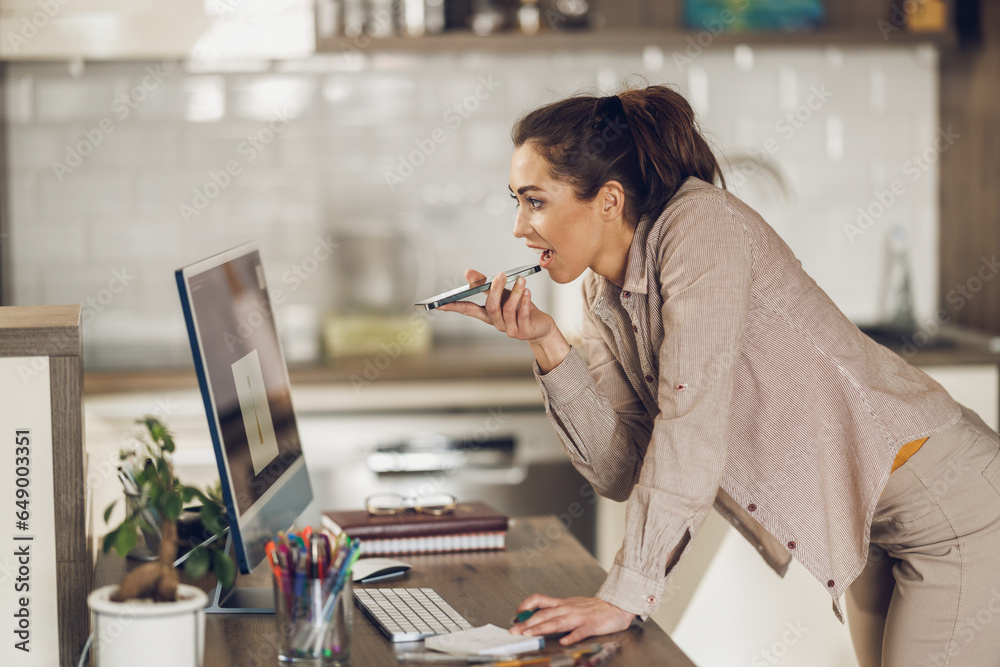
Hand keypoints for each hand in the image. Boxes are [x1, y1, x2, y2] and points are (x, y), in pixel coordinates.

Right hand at [437, 269, 555, 343]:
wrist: (540, 326)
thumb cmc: (519, 308)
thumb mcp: (503, 294)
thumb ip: (485, 284)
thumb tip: (467, 272)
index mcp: (488, 315)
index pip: (468, 310)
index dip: (455, 307)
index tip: (441, 303)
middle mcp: (496, 323)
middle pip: (491, 307)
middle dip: (495, 289)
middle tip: (501, 274)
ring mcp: (509, 329)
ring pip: (508, 309)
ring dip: (515, 293)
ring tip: (522, 280)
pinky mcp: (523, 332)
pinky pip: (522, 315)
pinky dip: (526, 302)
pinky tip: (528, 291)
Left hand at [509, 594, 633, 645]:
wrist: (617, 606)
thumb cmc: (594, 607)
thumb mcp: (572, 604)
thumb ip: (556, 610)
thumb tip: (537, 617)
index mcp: (563, 603)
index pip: (540, 601)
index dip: (526, 606)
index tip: (515, 614)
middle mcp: (568, 608)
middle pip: (544, 614)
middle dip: (528, 623)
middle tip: (515, 631)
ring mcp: (579, 616)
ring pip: (558, 622)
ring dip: (542, 628)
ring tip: (530, 634)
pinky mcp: (591, 625)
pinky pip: (580, 631)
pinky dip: (571, 636)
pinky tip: (564, 642)